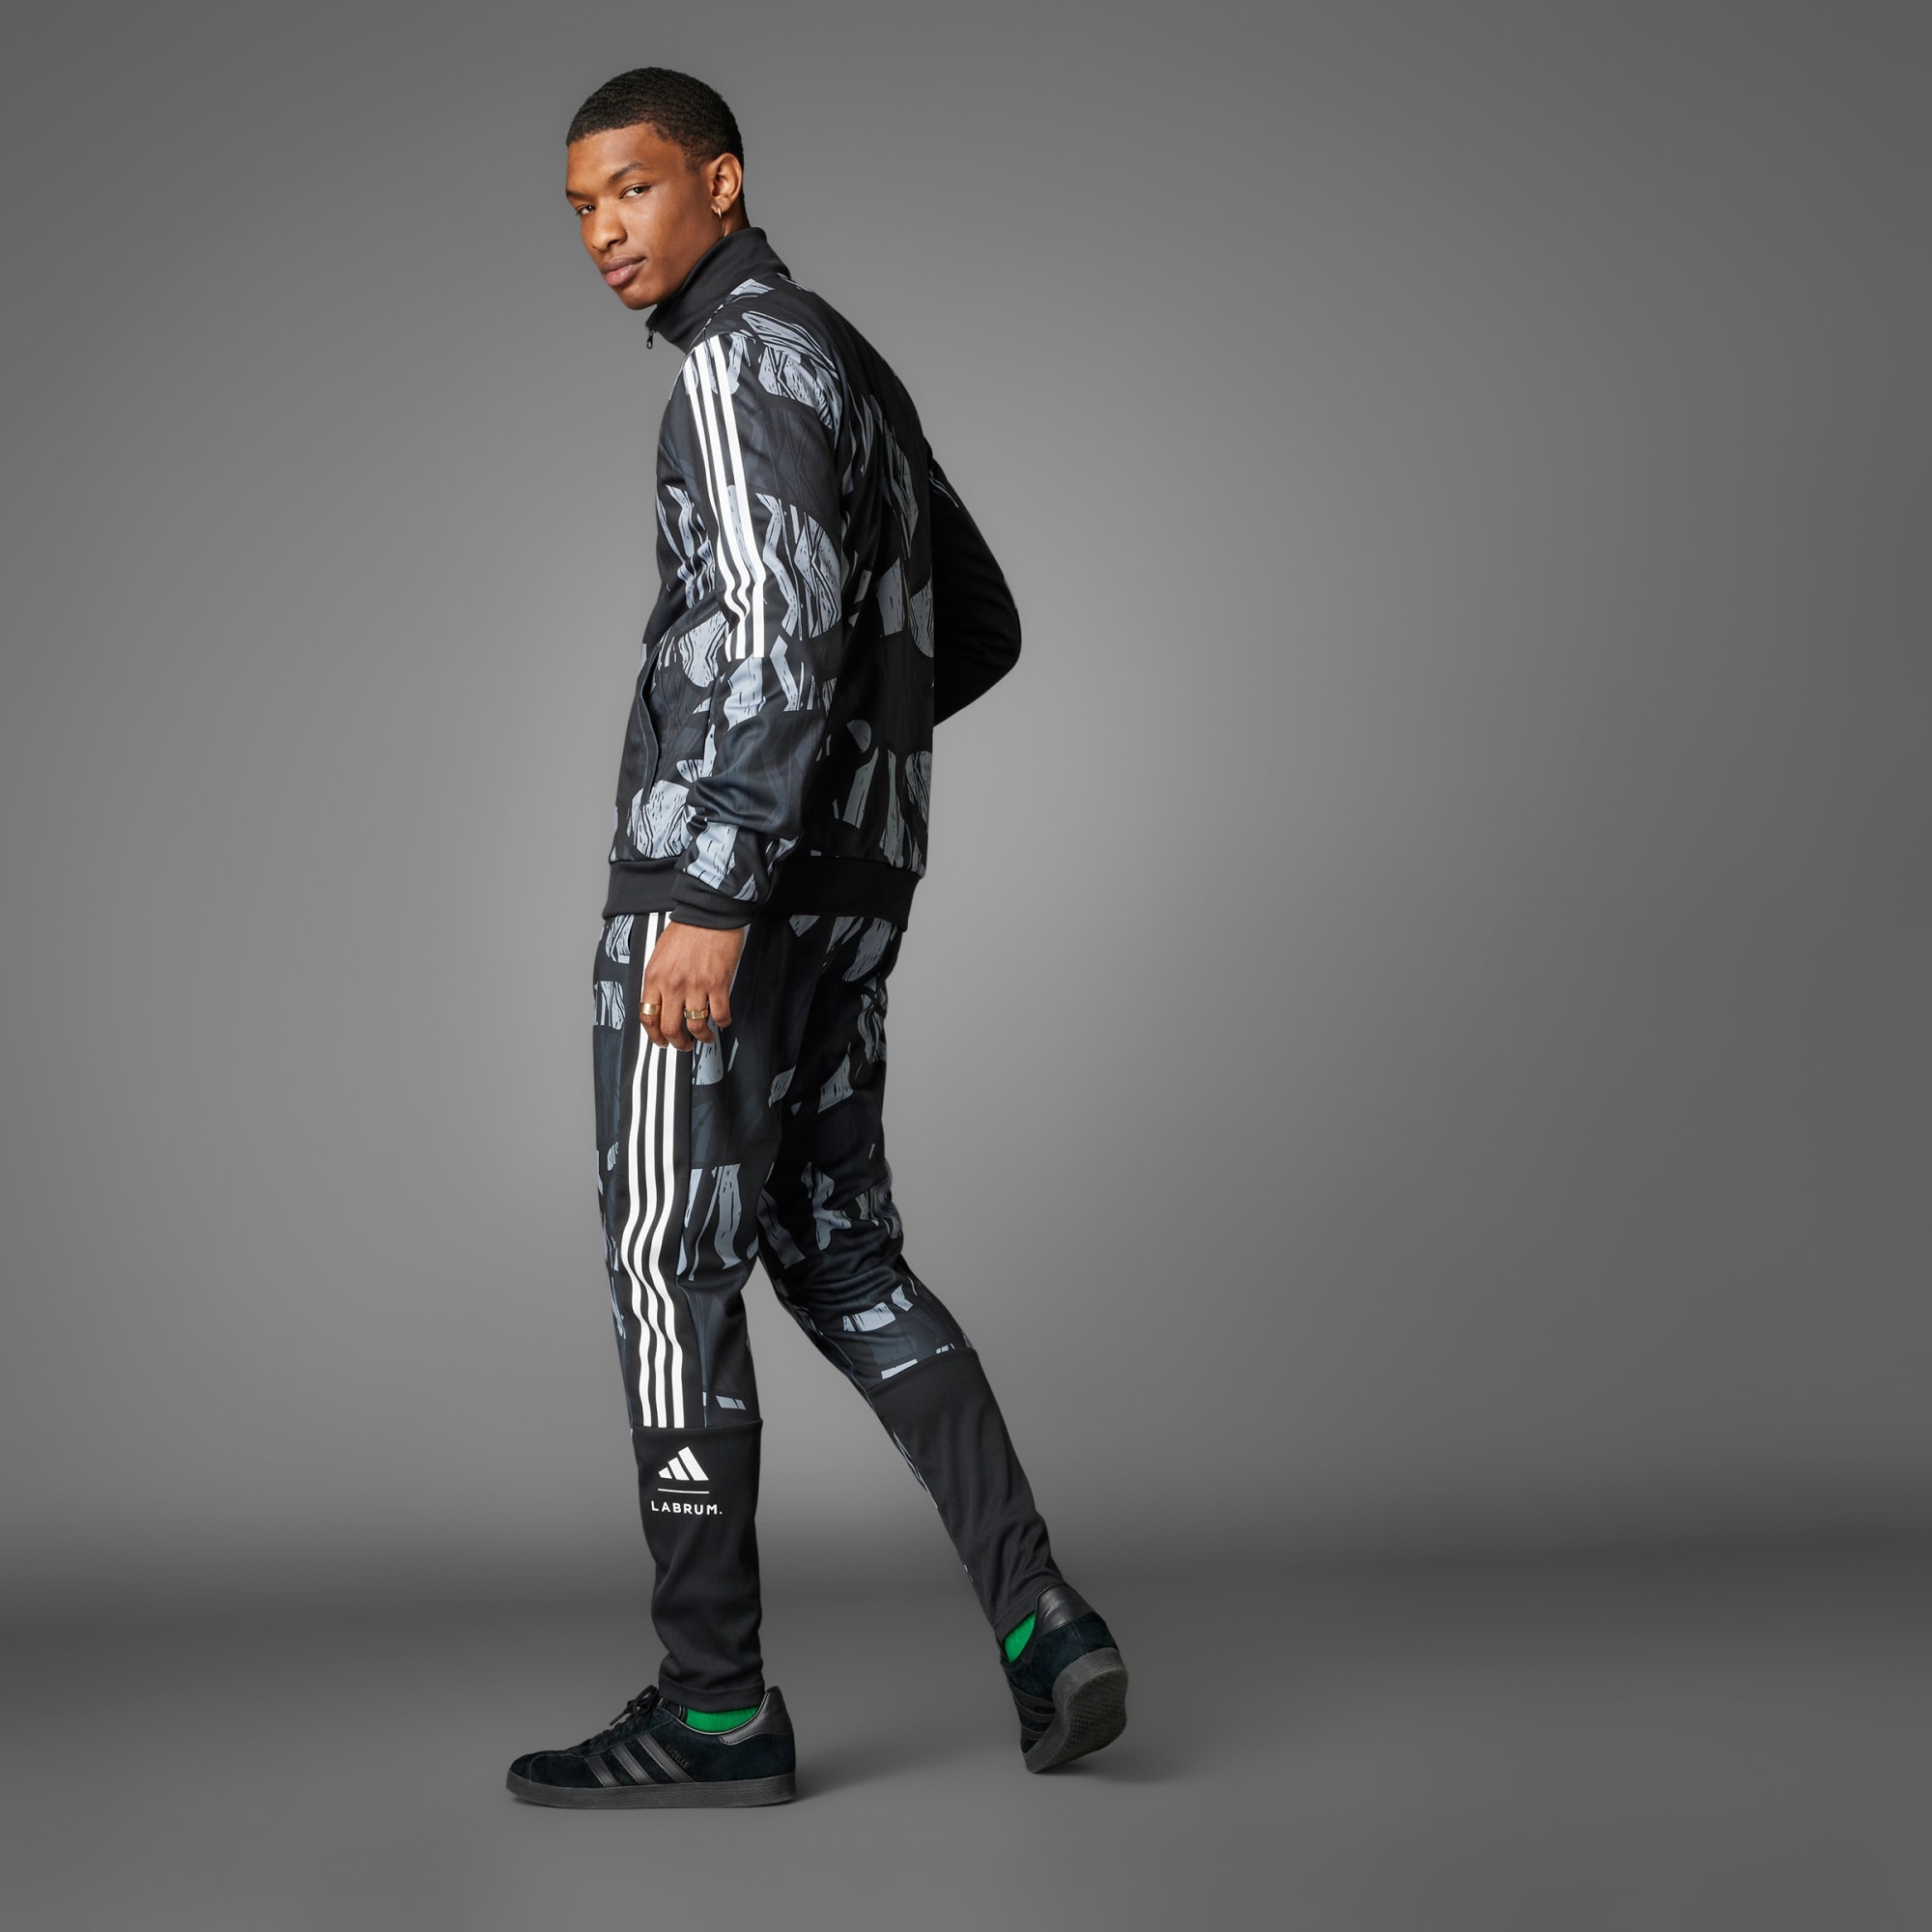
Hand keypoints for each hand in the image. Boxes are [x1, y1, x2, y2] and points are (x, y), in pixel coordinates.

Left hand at [640, 920, 745, 1051]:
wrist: (709, 913)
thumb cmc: (686, 929)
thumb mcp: (660, 954)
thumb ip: (659, 979)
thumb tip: (660, 1002)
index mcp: (655, 977)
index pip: (648, 1016)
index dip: (653, 1035)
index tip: (660, 1040)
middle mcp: (673, 984)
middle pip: (670, 1027)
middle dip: (677, 1042)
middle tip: (683, 1045)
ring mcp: (696, 985)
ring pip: (695, 1025)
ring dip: (701, 1037)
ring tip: (705, 1037)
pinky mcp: (717, 983)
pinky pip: (719, 1014)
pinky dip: (722, 1022)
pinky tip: (722, 1020)